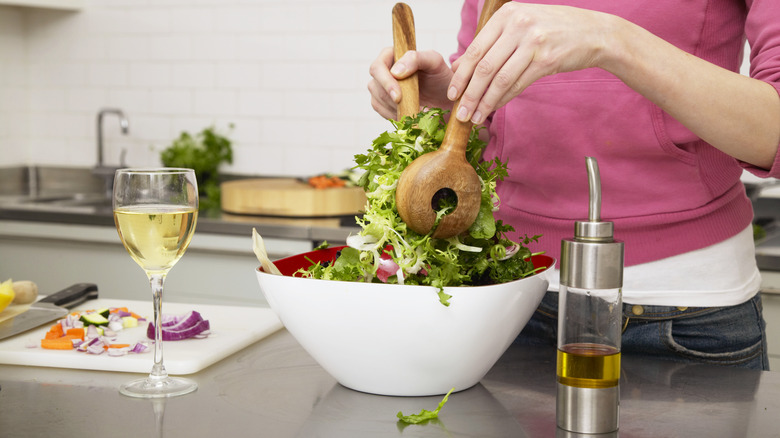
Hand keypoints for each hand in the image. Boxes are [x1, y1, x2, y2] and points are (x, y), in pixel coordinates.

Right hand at [368, 47, 454, 118]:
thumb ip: (416, 59)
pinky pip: (381, 111)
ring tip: (415, 110)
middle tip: (408, 109)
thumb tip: (395, 71)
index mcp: (391, 55)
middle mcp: (383, 71)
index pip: (377, 66)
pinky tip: (409, 114)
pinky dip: (394, 115)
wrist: (445, 98)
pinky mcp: (382, 103)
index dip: (385, 81)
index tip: (398, 96)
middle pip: (374, 85)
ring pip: (377, 100)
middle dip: (390, 98)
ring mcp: (380, 88)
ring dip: (395, 108)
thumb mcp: (434, 62)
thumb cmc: (440, 76)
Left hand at [449, 3, 614, 123]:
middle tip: (460, 113)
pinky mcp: (546, 59)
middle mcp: (518, 25)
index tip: (452, 94)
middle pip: (484, 66)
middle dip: (469, 93)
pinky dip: (503, 100)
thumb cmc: (552, 30)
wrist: (593, 32)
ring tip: (475, 117)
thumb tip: (458, 64)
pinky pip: (517, 84)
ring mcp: (533, 41)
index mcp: (506, 15)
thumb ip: (489, 44)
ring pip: (499, 79)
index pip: (475, 49)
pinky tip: (494, 109)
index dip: (461, 75)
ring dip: (484, 102)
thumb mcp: (518, 28)